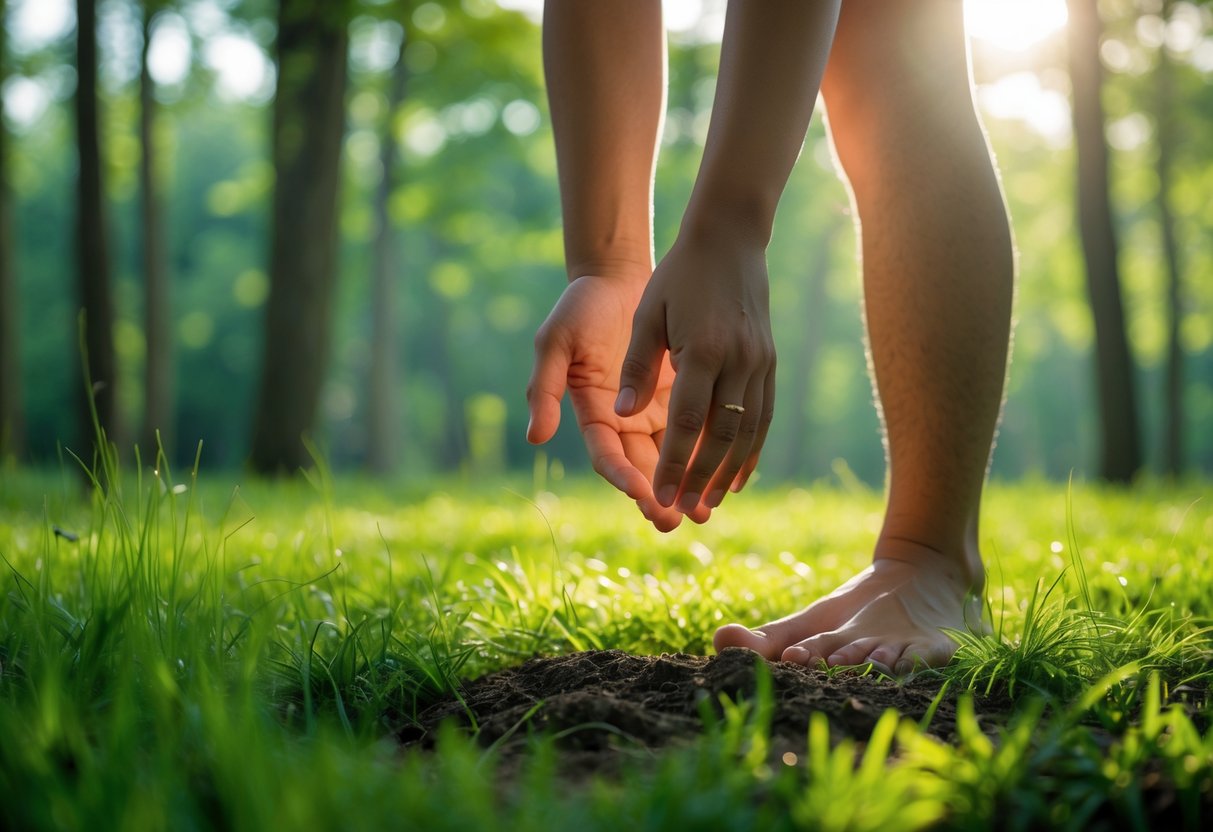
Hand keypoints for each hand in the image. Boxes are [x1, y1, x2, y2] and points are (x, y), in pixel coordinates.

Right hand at [527, 275, 710, 531]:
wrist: (620, 279)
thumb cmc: (582, 308)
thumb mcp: (556, 341)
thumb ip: (545, 388)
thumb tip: (536, 436)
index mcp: (593, 413)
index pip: (607, 456)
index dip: (623, 476)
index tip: (642, 493)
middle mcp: (624, 421)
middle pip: (642, 468)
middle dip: (657, 496)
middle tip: (674, 521)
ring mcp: (653, 412)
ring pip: (672, 458)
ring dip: (686, 486)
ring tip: (704, 513)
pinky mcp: (680, 398)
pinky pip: (696, 433)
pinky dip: (707, 456)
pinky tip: (725, 476)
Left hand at [616, 233, 775, 514]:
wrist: (729, 240)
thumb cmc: (678, 276)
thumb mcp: (646, 314)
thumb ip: (637, 366)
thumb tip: (624, 414)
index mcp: (702, 349)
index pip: (687, 421)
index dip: (675, 464)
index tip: (660, 496)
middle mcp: (738, 361)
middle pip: (721, 435)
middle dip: (701, 479)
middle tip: (683, 513)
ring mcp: (759, 363)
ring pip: (748, 432)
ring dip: (728, 473)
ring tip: (709, 505)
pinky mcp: (769, 363)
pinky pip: (763, 417)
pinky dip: (752, 451)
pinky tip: (738, 476)